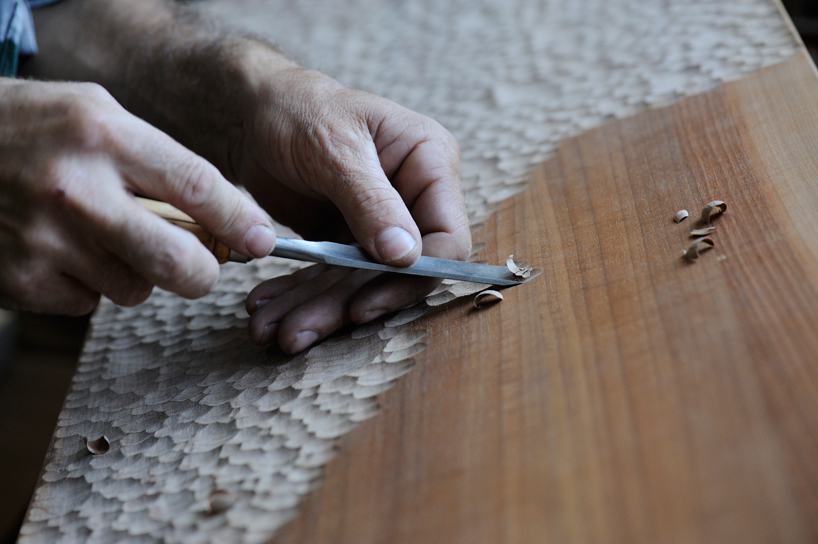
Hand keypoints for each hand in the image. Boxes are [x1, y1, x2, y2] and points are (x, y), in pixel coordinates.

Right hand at [0, 78, 275, 314]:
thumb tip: (224, 218)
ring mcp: (45, 242)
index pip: (196, 186)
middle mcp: (75, 191)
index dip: (239, 220)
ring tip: (99, 234)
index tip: (262, 240)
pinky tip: (61, 249)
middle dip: (203, 273)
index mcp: (102, 136)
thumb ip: (158, 162)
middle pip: (177, 262)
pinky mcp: (23, 282)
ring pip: (136, 289)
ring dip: (134, 271)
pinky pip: (90, 303)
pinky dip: (90, 284)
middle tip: (202, 266)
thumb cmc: (34, 130)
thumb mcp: (98, 117)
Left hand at [237, 65, 470, 352]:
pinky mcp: (349, 239)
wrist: (253, 111)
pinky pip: (331, 277)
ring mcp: (381, 222)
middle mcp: (413, 197)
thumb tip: (406, 257)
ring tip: (271, 330)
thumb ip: (371, 201)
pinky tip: (270, 309)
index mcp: (429, 164)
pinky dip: (300, 296)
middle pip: (398, 270)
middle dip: (345, 304)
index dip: (410, 277)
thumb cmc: (299, 110)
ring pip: (359, 282)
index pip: (446, 237)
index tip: (363, 304)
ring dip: (315, 309)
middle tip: (297, 333)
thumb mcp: (334, 149)